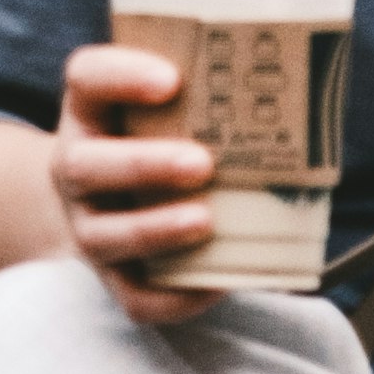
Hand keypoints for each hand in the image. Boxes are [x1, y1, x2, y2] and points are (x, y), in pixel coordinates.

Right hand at [54, 42, 223, 327]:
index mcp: (88, 111)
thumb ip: (202, 94)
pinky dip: (174, 297)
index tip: (172, 79)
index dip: (121, 75)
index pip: (86, 78)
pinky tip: (216, 283)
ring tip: (207, 220)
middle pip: (86, 165)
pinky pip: (133, 298)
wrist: (104, 201)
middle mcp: (76, 167)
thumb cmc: (153, 140)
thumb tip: (297, 83)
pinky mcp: (111, 278)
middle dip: (144, 164)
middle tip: (202, 162)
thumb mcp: (159, 108)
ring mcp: (87, 226)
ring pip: (104, 237)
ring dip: (155, 229)